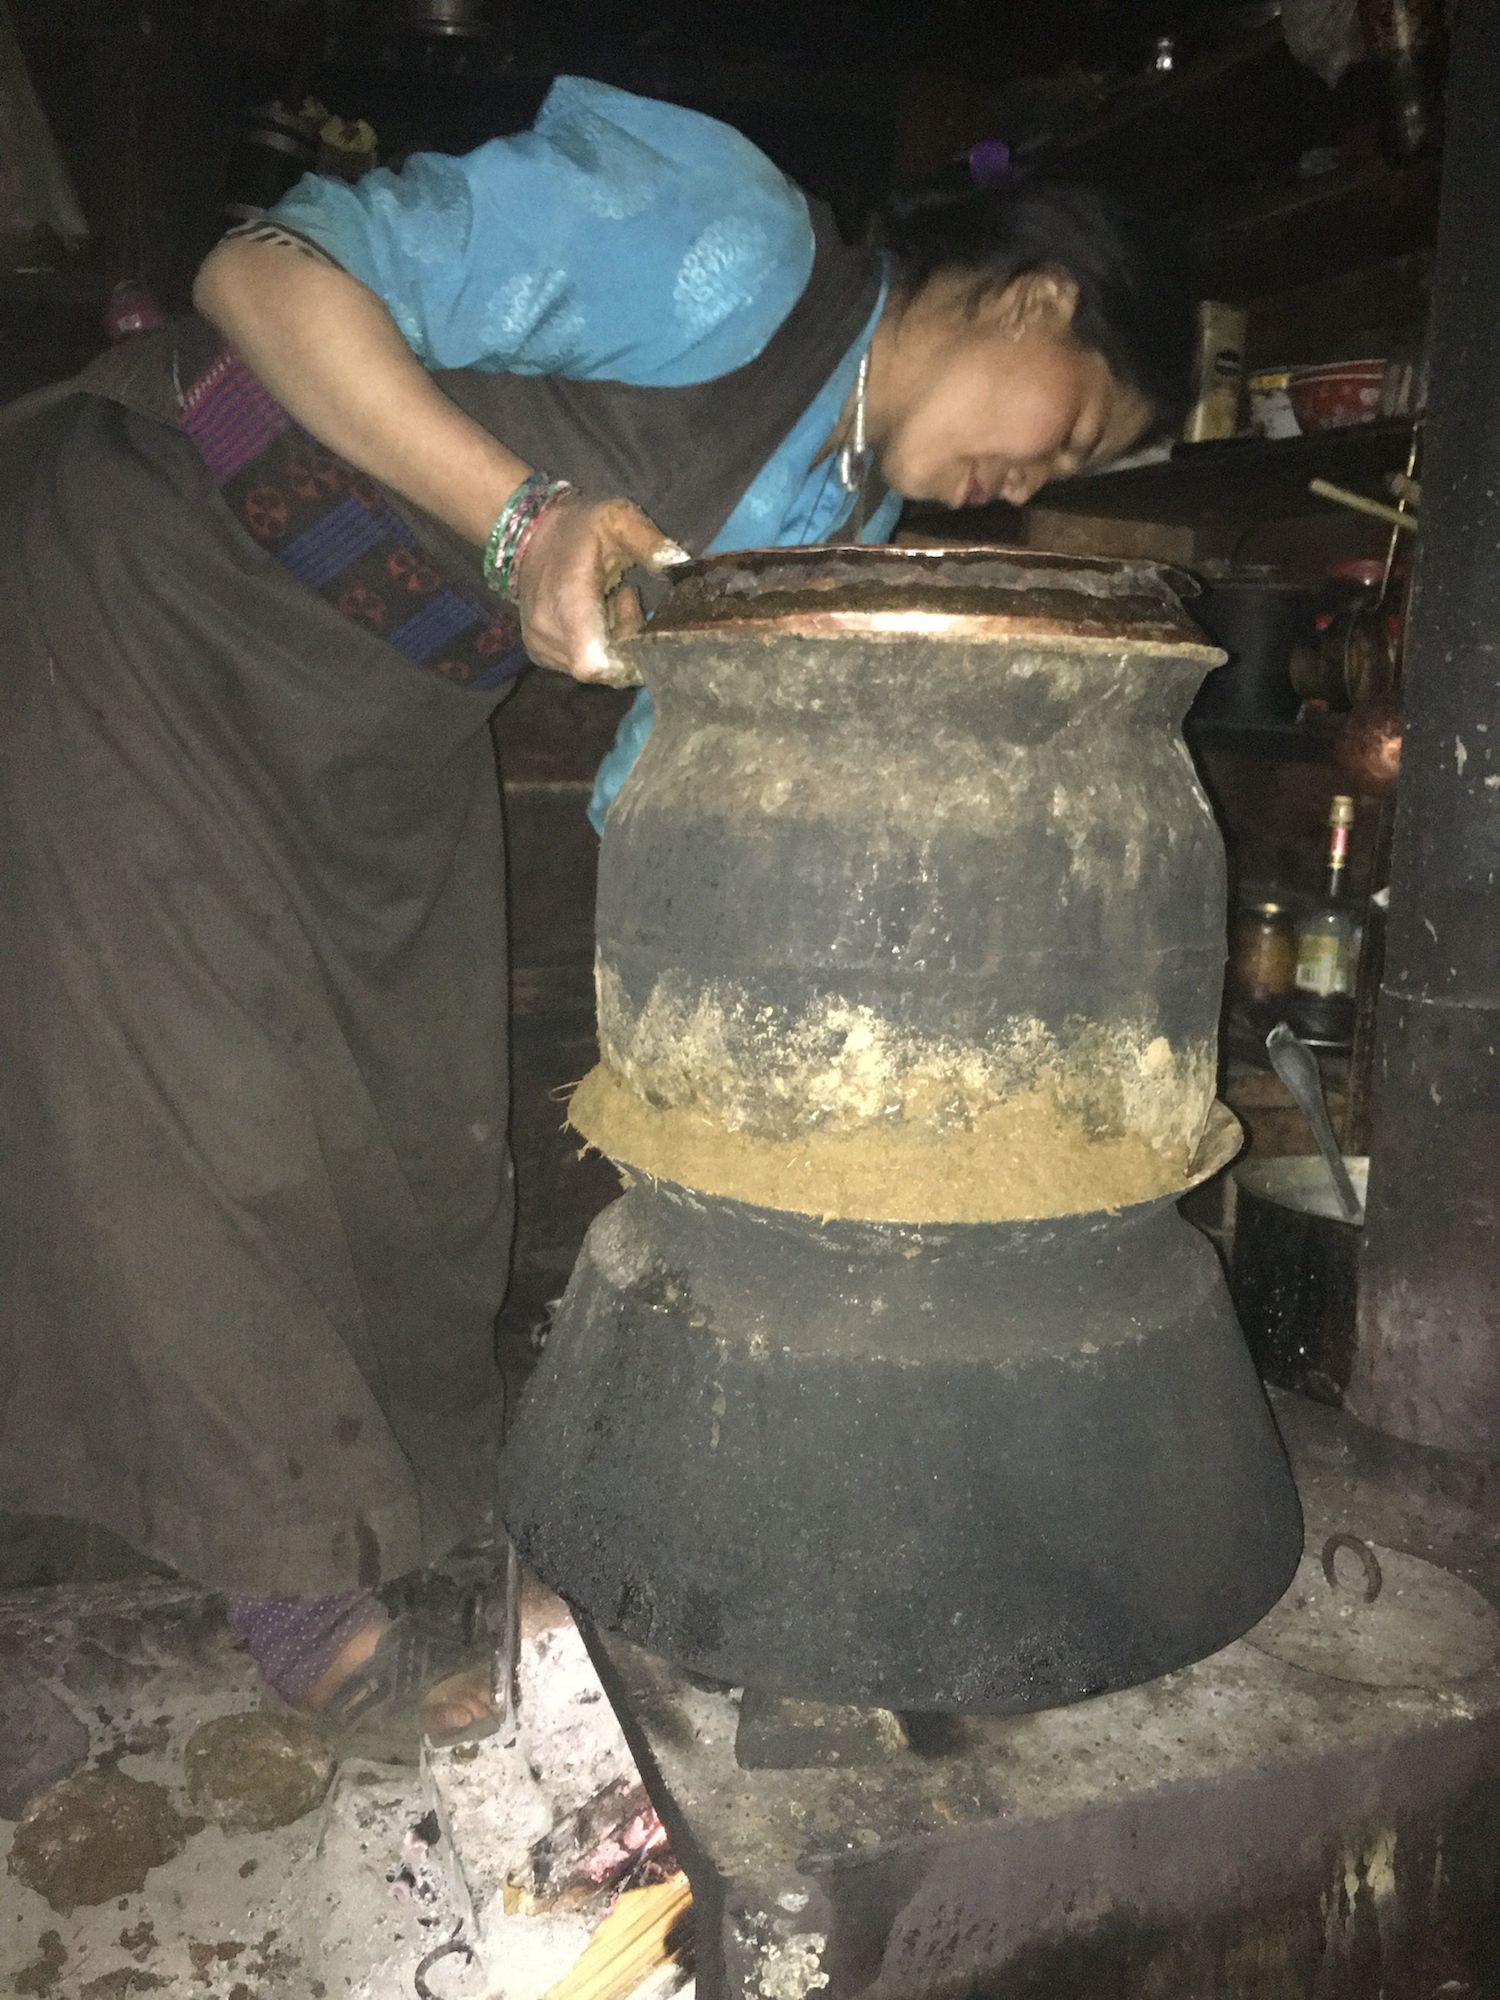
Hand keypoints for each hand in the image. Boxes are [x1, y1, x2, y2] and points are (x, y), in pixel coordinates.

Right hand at [511, 496, 688, 685]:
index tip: (643, 633)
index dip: (626, 664)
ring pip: (595, 669)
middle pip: (605, 668)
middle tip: (627, 600)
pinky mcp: (540, 653)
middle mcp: (548, 631)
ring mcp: (541, 646)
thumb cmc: (578, 527)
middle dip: (627, 643)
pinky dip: (596, 646)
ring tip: (610, 601)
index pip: (593, 665)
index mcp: (568, 602)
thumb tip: (681, 565)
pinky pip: (580, 665)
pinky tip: (595, 614)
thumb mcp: (619, 519)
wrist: (528, 534)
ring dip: (613, 643)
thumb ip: (651, 543)